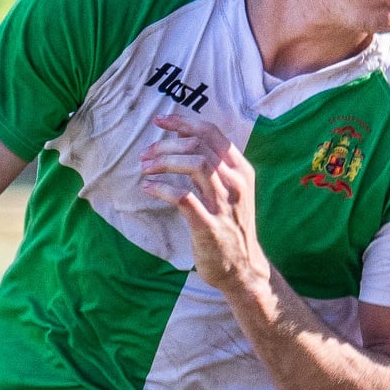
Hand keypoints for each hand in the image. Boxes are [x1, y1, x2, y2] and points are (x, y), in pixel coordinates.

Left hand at [139, 113, 271, 297]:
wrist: (243, 268)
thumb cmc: (231, 227)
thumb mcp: (231, 192)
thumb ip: (214, 168)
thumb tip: (182, 142)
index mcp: (241, 171)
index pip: (212, 133)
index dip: (184, 122)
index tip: (160, 121)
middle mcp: (236, 183)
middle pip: (200, 145)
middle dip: (167, 145)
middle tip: (146, 155)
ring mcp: (224, 204)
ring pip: (196, 164)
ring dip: (165, 162)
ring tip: (145, 168)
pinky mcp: (209, 225)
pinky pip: (183, 198)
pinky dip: (161, 189)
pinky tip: (147, 188)